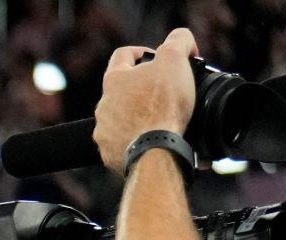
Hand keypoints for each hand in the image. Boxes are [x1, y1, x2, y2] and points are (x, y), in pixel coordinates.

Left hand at [93, 29, 199, 174]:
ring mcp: (104, 132)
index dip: (141, 51)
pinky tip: (151, 140)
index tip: (155, 57)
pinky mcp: (109, 154)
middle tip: (163, 93)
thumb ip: (177, 41)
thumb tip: (181, 39)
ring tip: (158, 120)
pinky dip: (135, 141)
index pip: (123, 55)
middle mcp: (103, 106)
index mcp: (115, 80)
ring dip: (137, 117)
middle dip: (141, 89)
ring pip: (120, 119)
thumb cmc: (163, 105)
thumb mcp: (175, 59)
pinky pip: (121, 144)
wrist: (155, 150)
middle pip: (122, 90)